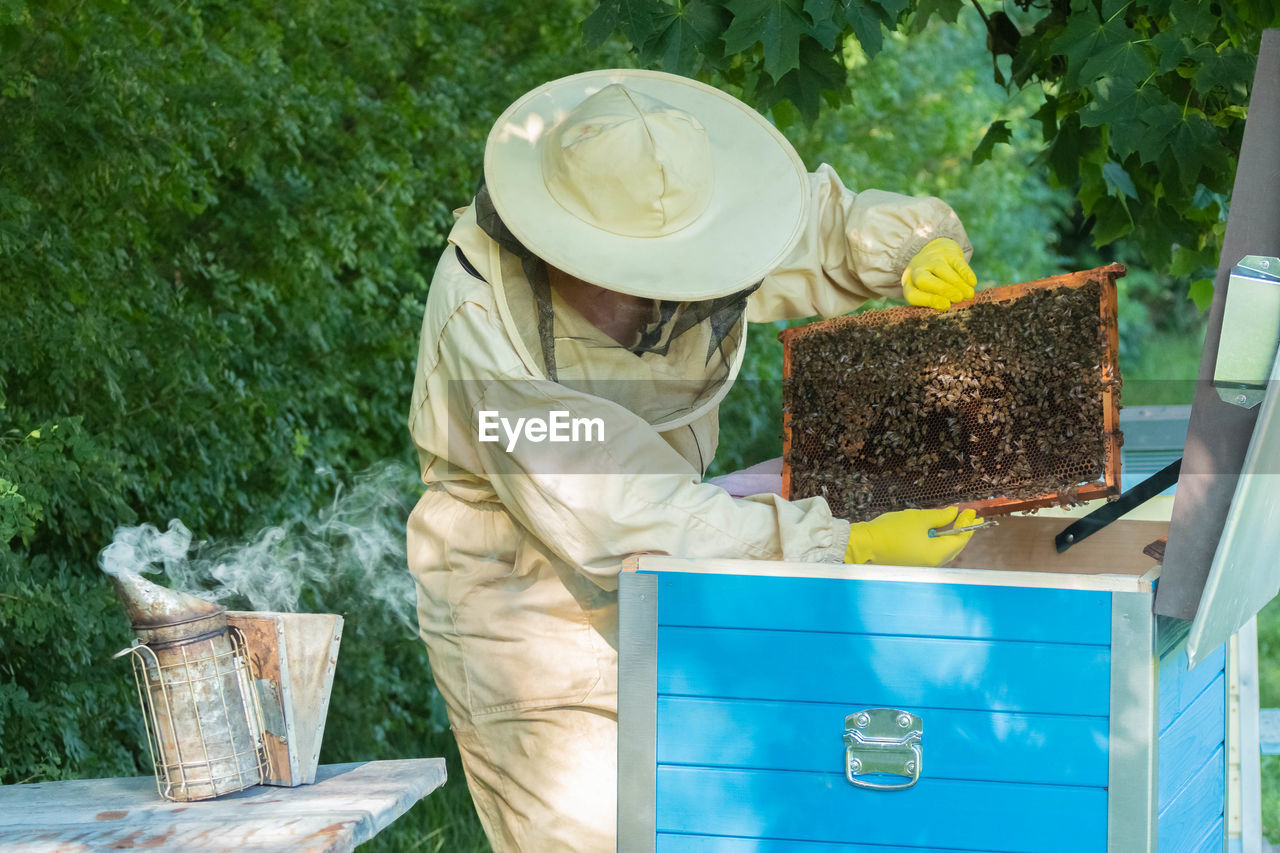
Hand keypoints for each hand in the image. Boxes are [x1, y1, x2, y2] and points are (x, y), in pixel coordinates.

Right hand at [844, 507, 979, 566]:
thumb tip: (953, 513)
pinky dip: (936, 541)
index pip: (959, 539)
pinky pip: (930, 552)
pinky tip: (934, 531)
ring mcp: (921, 566)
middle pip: (953, 548)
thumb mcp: (918, 518)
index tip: (972, 512)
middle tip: (967, 517)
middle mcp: (931, 564)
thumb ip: (940, 516)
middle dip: (961, 532)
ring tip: (952, 522)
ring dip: (948, 536)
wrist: (863, 545)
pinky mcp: (911, 564)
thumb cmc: (890, 531)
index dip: (967, 525)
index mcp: (936, 554)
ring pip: (942, 551)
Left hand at [902, 238, 976, 309]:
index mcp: (909, 285)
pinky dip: (965, 272)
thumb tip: (949, 308)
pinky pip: (956, 262)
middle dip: (942, 290)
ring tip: (968, 294)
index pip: (913, 295)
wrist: (933, 254)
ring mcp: (931, 260)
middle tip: (958, 298)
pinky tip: (972, 282)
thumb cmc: (931, 282)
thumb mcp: (926, 293)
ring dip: (957, 283)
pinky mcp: (947, 253)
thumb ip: (935, 302)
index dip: (929, 301)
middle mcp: (917, 271)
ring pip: (942, 270)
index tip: (946, 305)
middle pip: (923, 280)